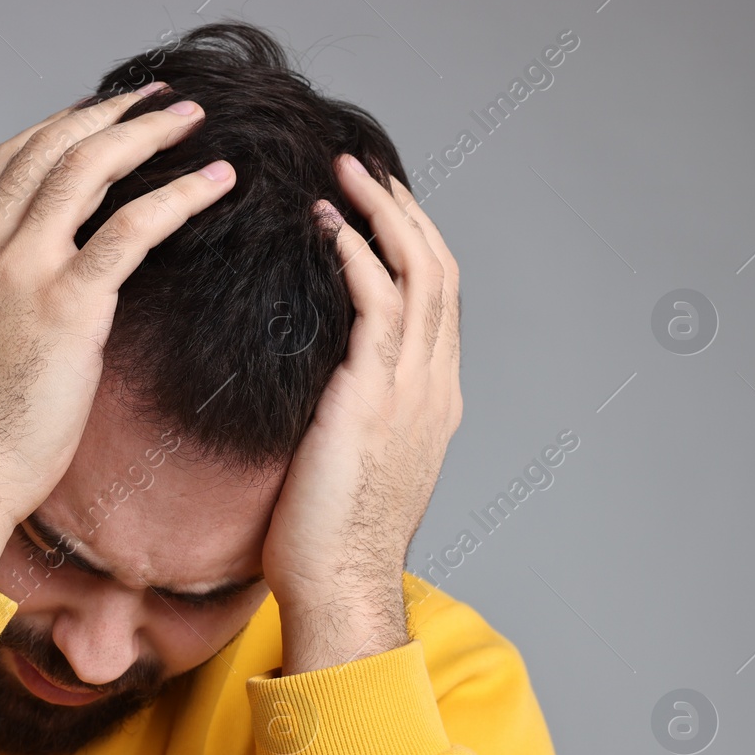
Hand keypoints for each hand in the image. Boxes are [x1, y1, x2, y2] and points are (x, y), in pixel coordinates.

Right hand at [0, 85, 236, 581]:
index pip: (5, 162)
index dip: (56, 129)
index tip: (96, 116)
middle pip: (49, 149)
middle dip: (108, 113)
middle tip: (154, 100)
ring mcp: (21, 269)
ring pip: (90, 169)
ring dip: (147, 133)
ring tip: (190, 119)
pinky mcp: (69, 304)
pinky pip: (136, 227)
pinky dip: (181, 194)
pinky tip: (217, 180)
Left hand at [261, 155, 461, 674]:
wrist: (337, 587)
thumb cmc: (327, 540)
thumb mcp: (350, 463)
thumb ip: (349, 414)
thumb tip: (315, 389)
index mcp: (434, 400)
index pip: (437, 299)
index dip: (412, 243)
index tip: (375, 205)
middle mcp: (436, 386)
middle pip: (439, 269)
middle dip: (404, 210)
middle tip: (362, 167)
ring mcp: (414, 390)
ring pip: (419, 272)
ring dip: (383, 213)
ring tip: (344, 173)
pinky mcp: (373, 397)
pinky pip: (380, 304)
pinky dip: (357, 254)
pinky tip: (328, 224)